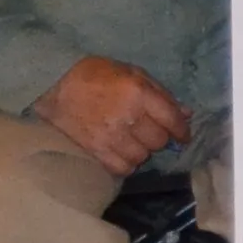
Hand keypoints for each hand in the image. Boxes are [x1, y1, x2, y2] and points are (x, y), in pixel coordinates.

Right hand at [33, 56, 187, 175]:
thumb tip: (186, 114)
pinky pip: (121, 168)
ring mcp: (110, 135)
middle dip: (160, 138)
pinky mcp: (94, 149)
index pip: (172, 120)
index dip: (182, 131)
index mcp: (139, 93)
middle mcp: (128, 116)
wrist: (55, 84)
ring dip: (142, 151)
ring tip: (134, 142)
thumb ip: (162, 94)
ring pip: (142, 157)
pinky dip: (126, 164)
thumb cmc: (98, 74)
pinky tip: (122, 154)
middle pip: (158, 141)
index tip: (183, 136)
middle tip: (150, 133)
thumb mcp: (134, 73)